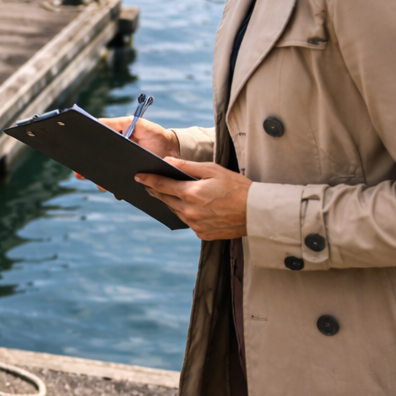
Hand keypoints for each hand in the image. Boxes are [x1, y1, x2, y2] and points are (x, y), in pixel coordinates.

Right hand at [75, 116, 179, 190]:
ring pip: (107, 177)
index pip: (94, 146)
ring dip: (102, 182)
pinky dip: (118, 190)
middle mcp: (116, 156)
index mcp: (114, 141)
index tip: (76, 157)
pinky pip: (121, 186)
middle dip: (88, 171)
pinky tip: (117, 192)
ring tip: (102, 185)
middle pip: (97, 164)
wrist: (174, 150)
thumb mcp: (135, 124)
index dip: (84, 152)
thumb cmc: (154, 134)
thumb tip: (94, 124)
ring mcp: (123, 169)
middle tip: (81, 175)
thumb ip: (115, 123)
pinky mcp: (133, 180)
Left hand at [136, 159, 250, 239]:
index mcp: (191, 194)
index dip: (148, 179)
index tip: (138, 176)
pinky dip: (186, 213)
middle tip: (148, 183)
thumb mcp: (213, 170)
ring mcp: (195, 225)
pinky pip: (187, 221)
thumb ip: (187, 166)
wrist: (256, 213)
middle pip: (165, 200)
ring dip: (171, 202)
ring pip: (175, 211)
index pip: (162, 185)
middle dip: (156, 190)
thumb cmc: (237, 187)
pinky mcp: (201, 233)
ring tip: (168, 193)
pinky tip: (190, 206)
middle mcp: (190, 211)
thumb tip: (167, 161)